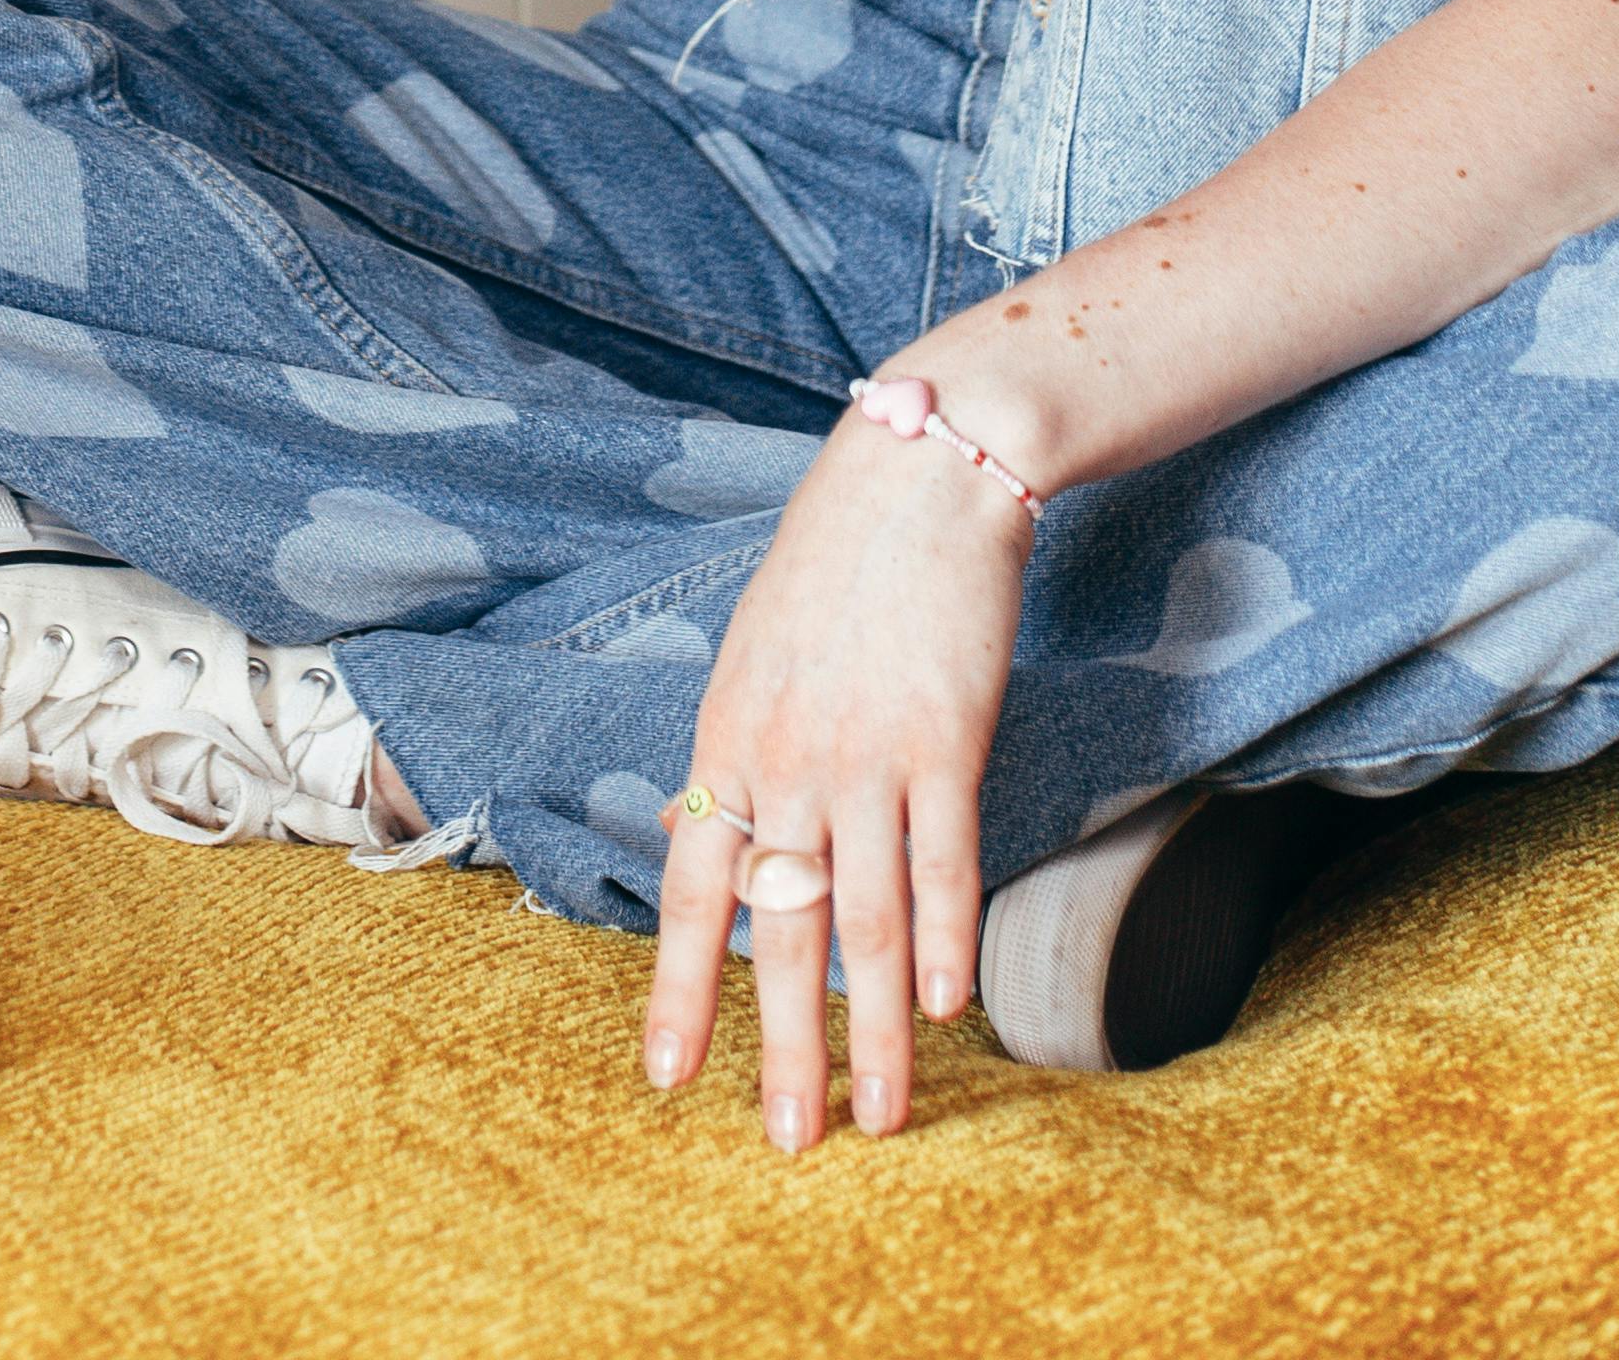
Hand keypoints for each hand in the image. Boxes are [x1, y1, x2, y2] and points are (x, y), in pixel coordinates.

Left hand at [648, 410, 1032, 1148]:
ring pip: (866, 921)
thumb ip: (739, 755)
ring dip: (876, 1031)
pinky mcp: (944, 738)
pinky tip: (948, 1006)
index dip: (679, 985)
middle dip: (782, 1046)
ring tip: (884, 1115)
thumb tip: (709, 842)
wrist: (916, 476)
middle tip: (786, 1141)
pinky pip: (942, 861)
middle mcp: (786, 757)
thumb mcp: (754, 656)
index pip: (691, 889)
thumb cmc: (834, 564)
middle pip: (778, 929)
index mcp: (726, 737)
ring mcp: (866, 752)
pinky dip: (945, 939)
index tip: (669, 1077)